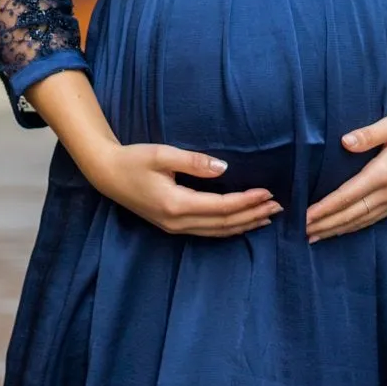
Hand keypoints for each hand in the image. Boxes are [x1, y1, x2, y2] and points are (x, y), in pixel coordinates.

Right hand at [90, 142, 281, 237]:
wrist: (106, 174)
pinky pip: (208, 232)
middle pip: (224, 224)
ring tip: (268, 217)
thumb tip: (224, 168)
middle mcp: (177, 222)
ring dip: (244, 224)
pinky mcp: (172, 226)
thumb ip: (194, 162)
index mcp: (176, 204)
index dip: (247, 201)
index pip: (221, 207)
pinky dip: (229, 228)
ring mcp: (174, 227)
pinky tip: (243, 223)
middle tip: (280, 206)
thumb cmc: (133, 159)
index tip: (268, 192)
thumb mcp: (162, 154)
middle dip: (253, 215)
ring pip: (218, 231)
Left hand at [305, 106, 386, 243]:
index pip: (347, 196)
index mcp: (385, 173)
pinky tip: (341, 230)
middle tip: (302, 232)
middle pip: (352, 214)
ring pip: (362, 221)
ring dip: (338, 229)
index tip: (305, 216)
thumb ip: (369, 134)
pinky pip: (373, 219)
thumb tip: (345, 142)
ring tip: (315, 236)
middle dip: (326, 224)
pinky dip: (354, 227)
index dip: (325, 208)